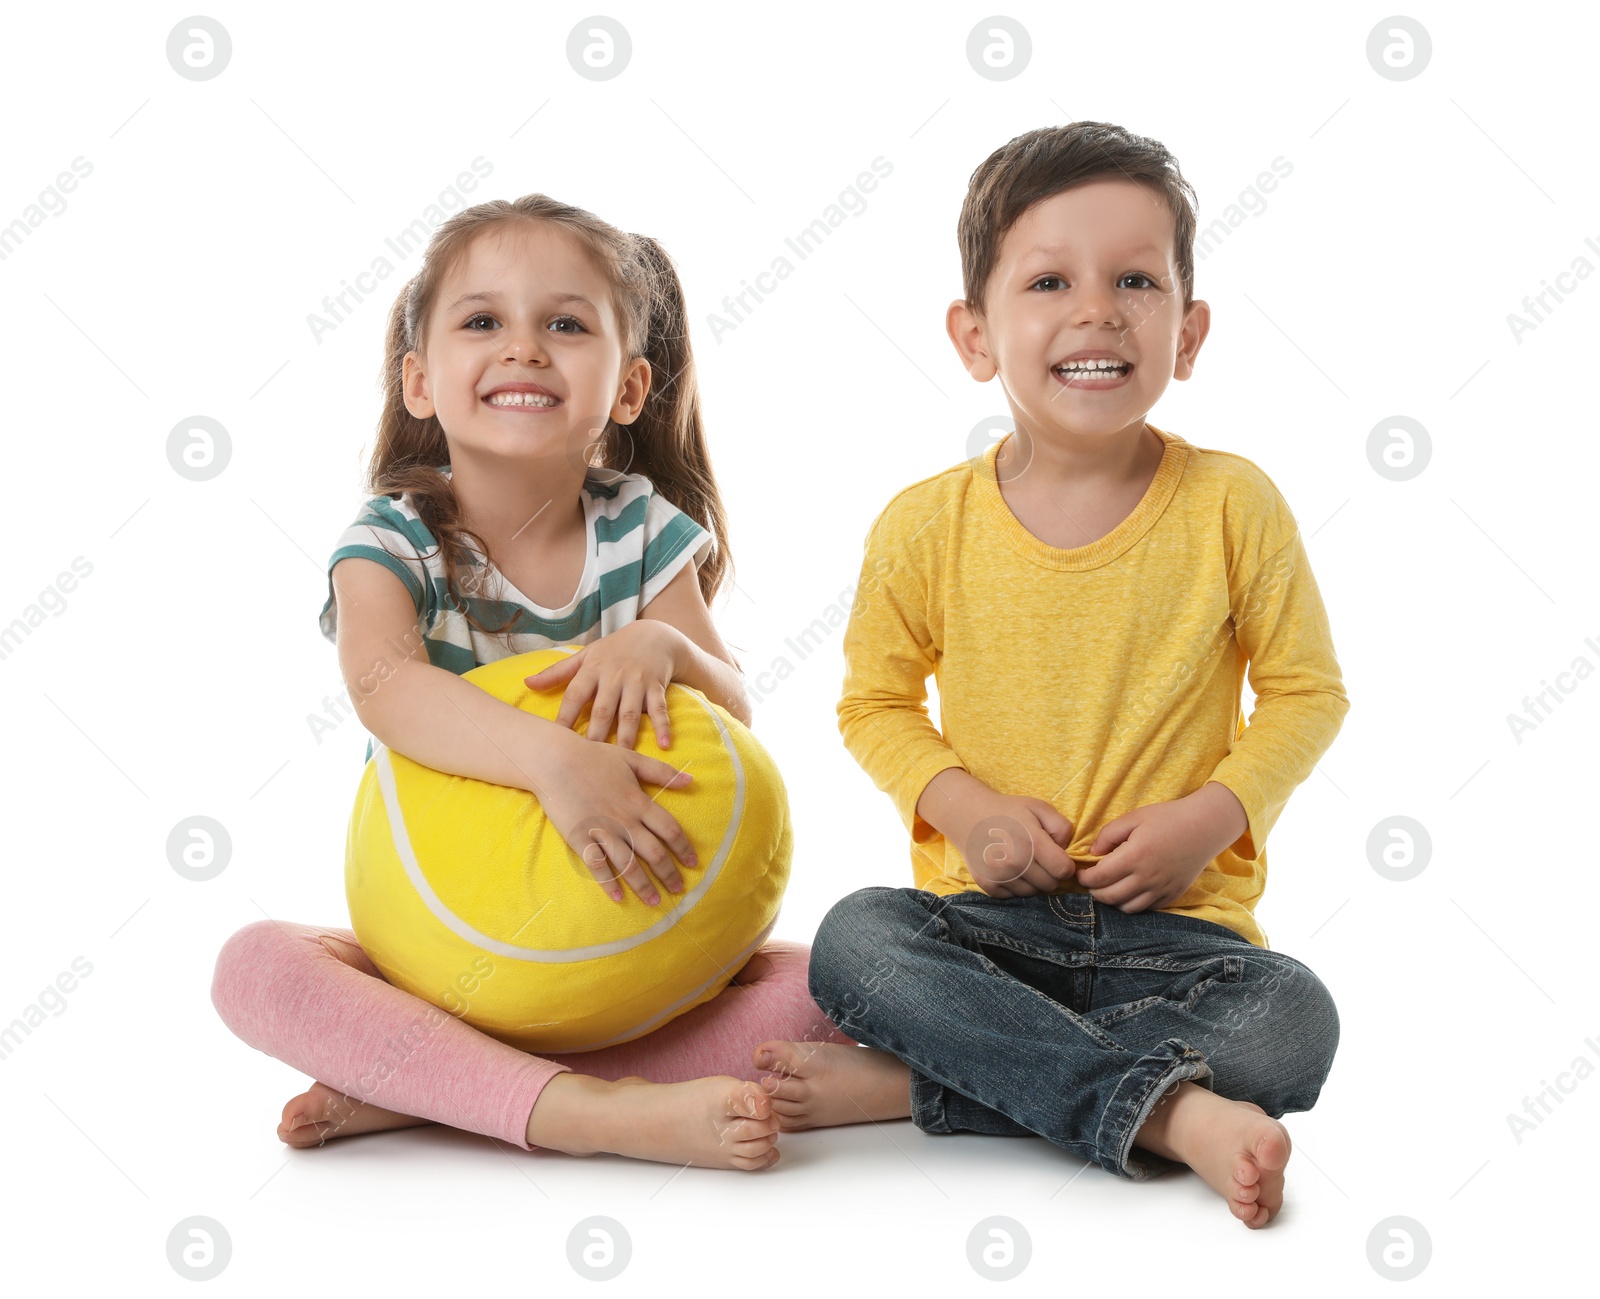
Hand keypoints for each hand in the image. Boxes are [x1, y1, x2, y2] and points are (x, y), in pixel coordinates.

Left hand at [524, 621, 684, 748]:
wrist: (654, 635)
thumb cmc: (613, 650)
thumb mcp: (585, 656)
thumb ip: (557, 672)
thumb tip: (527, 684)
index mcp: (592, 669)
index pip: (574, 696)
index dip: (564, 718)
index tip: (554, 741)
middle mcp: (614, 676)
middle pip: (602, 710)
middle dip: (594, 735)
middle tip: (586, 762)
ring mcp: (637, 682)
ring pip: (629, 714)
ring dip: (626, 737)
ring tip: (621, 759)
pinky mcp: (657, 687)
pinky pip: (660, 710)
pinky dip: (663, 727)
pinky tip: (664, 746)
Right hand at [536, 730, 697, 905]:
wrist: (555, 761)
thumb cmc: (594, 757)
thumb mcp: (632, 759)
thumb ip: (662, 772)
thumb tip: (691, 781)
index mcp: (638, 802)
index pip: (670, 830)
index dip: (683, 848)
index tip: (692, 863)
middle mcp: (624, 820)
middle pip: (653, 852)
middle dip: (668, 873)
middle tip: (678, 890)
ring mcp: (602, 831)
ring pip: (628, 864)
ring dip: (644, 885)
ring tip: (655, 901)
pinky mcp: (580, 839)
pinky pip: (597, 865)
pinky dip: (608, 883)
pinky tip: (617, 897)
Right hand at [957, 792, 1077, 897]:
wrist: (968, 816)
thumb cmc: (1008, 811)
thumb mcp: (1039, 808)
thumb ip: (1061, 827)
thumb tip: (1065, 851)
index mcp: (1031, 842)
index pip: (1063, 871)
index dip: (1066, 865)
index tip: (1058, 857)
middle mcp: (1015, 863)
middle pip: (1050, 885)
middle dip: (1050, 874)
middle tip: (1039, 859)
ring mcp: (999, 876)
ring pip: (1032, 893)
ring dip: (1033, 881)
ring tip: (1024, 862)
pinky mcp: (988, 886)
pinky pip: (1013, 896)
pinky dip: (1015, 886)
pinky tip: (1009, 869)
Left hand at [1073, 784, 1244, 912]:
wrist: (1205, 826)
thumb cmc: (1168, 818)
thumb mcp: (1134, 817)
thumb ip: (1109, 834)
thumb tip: (1092, 853)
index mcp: (1134, 856)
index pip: (1099, 878)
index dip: (1084, 878)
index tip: (1080, 872)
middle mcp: (1147, 877)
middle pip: (1109, 897)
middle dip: (1094, 891)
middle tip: (1091, 881)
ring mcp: (1161, 889)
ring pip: (1126, 908)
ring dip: (1112, 900)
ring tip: (1109, 887)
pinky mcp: (1172, 894)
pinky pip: (1146, 908)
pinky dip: (1132, 903)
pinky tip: (1129, 890)